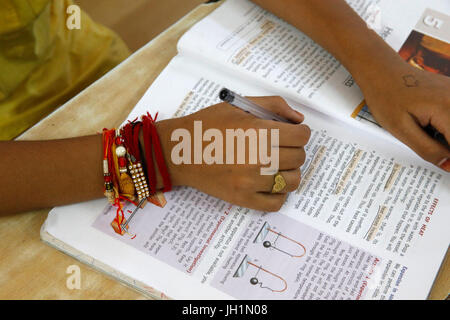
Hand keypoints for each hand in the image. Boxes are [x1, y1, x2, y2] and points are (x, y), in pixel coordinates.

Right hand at [156, 96, 310, 210]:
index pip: (301, 136)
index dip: (299, 133)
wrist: (180, 152)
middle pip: (299, 158)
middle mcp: (258, 158)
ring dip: (289, 172)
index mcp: (259, 132)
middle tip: (280, 148)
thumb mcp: (239, 105)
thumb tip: (298, 120)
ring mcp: (251, 182)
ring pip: (292, 181)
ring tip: (275, 166)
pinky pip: (277, 203)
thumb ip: (273, 105)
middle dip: (293, 150)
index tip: (291, 134)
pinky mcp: (243, 199)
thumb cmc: (207, 126)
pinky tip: (269, 183)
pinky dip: (278, 194)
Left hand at [362, 62, 449, 171]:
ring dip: (445, 137)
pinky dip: (445, 128)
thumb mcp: (402, 130)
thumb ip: (428, 149)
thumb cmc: (386, 97)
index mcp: (447, 108)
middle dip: (447, 147)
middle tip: (425, 142)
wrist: (382, 72)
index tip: (444, 167)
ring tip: (424, 132)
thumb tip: (448, 165)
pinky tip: (429, 125)